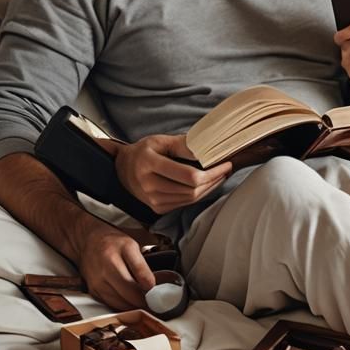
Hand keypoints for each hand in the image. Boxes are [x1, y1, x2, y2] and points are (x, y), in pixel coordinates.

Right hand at [74, 225, 156, 310]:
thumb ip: (144, 266)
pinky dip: (123, 307)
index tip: (157, 290)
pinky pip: (111, 304)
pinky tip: (131, 303)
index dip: (150, 283)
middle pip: (129, 291)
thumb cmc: (113, 244)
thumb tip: (158, 283)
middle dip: (144, 300)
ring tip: (145, 304)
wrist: (88, 242)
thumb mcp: (133, 246)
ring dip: (135, 306)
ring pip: (121, 302)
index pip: (139, 269)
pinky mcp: (93, 291)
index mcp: (123, 249)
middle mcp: (108, 265)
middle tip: (155, 303)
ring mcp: (98, 280)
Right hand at [113, 133, 231, 214]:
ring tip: (220, 175)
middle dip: (214, 180)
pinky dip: (199, 194)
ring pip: (191, 199)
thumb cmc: (144, 151)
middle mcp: (149, 185)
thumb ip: (183, 144)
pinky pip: (185, 203)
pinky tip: (207, 184)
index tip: (226, 164)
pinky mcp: (157, 208)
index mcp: (149, 164)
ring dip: (210, 188)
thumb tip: (207, 148)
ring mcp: (152, 200)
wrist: (122, 169)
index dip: (212, 173)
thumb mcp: (160, 141)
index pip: (189, 176)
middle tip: (227, 169)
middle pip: (192, 190)